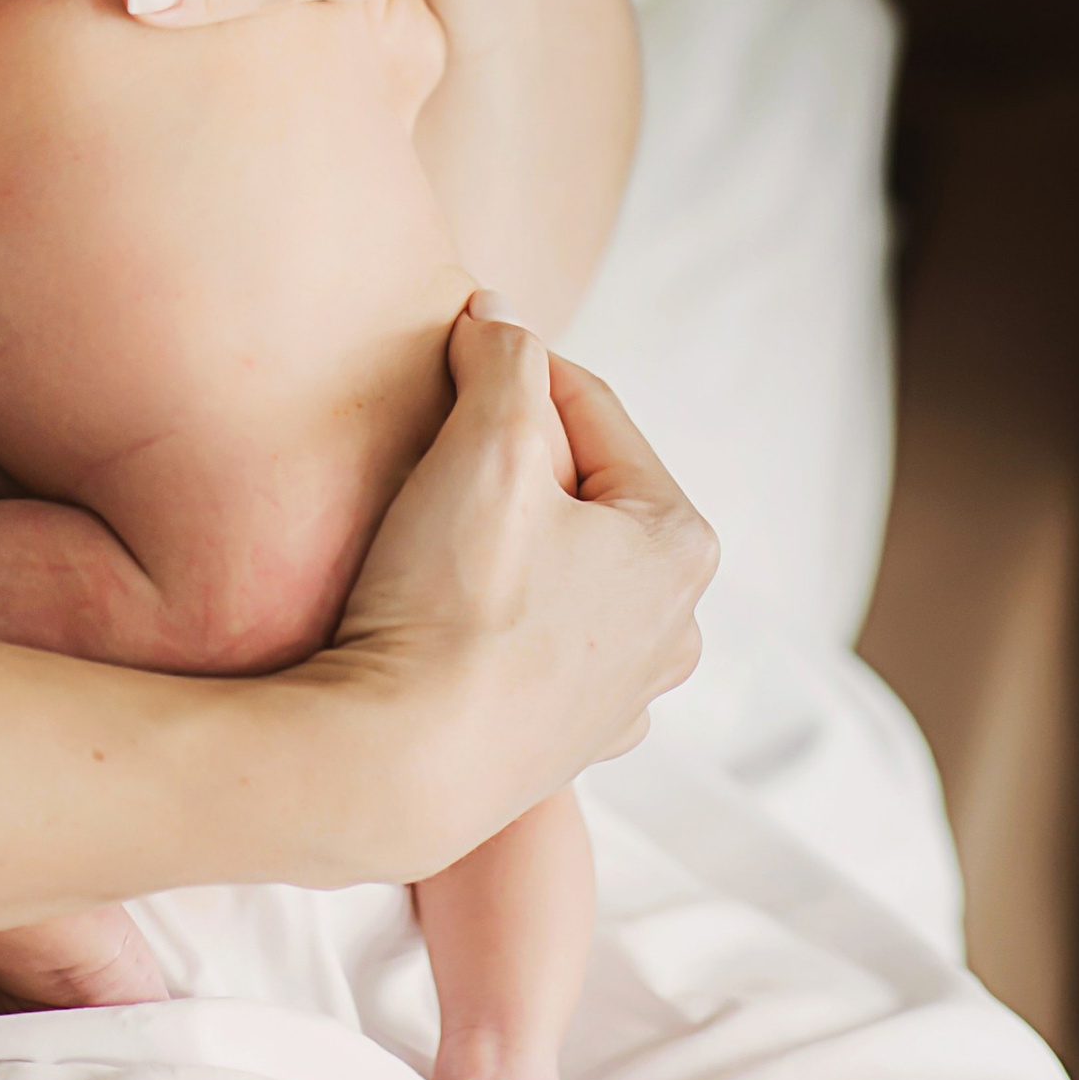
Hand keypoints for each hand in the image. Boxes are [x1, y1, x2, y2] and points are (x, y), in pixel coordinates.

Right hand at [320, 296, 715, 874]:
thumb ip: (504, 359)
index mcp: (680, 544)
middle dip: (510, 452)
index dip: (509, 364)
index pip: (589, 408)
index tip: (447, 347)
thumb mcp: (485, 444)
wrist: (398, 766)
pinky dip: (493, 609)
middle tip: (433, 435)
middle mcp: (674, 625)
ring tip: (428, 521)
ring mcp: (622, 693)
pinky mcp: (564, 741)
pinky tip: (440, 605)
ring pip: (557, 564)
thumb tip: (498, 313)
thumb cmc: (452, 602)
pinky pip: (530, 638)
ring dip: (501, 531)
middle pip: (579, 488)